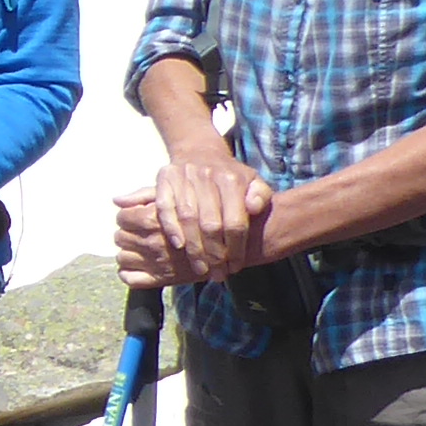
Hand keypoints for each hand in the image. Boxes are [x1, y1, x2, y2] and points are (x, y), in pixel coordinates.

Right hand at [119, 144, 275, 287]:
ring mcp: (184, 177)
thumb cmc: (229, 176)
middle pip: (211, 225)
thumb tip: (254, 209)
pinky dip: (171, 228)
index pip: (235, 222)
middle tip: (217, 274)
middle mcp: (208, 177)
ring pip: (188, 220)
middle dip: (215, 255)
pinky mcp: (165, 179)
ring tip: (200, 268)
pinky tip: (179, 246)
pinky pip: (165, 208)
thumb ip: (260, 196)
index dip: (236, 248)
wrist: (199, 151)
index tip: (235, 266)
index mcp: (232, 180)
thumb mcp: (253, 182)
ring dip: (194, 248)